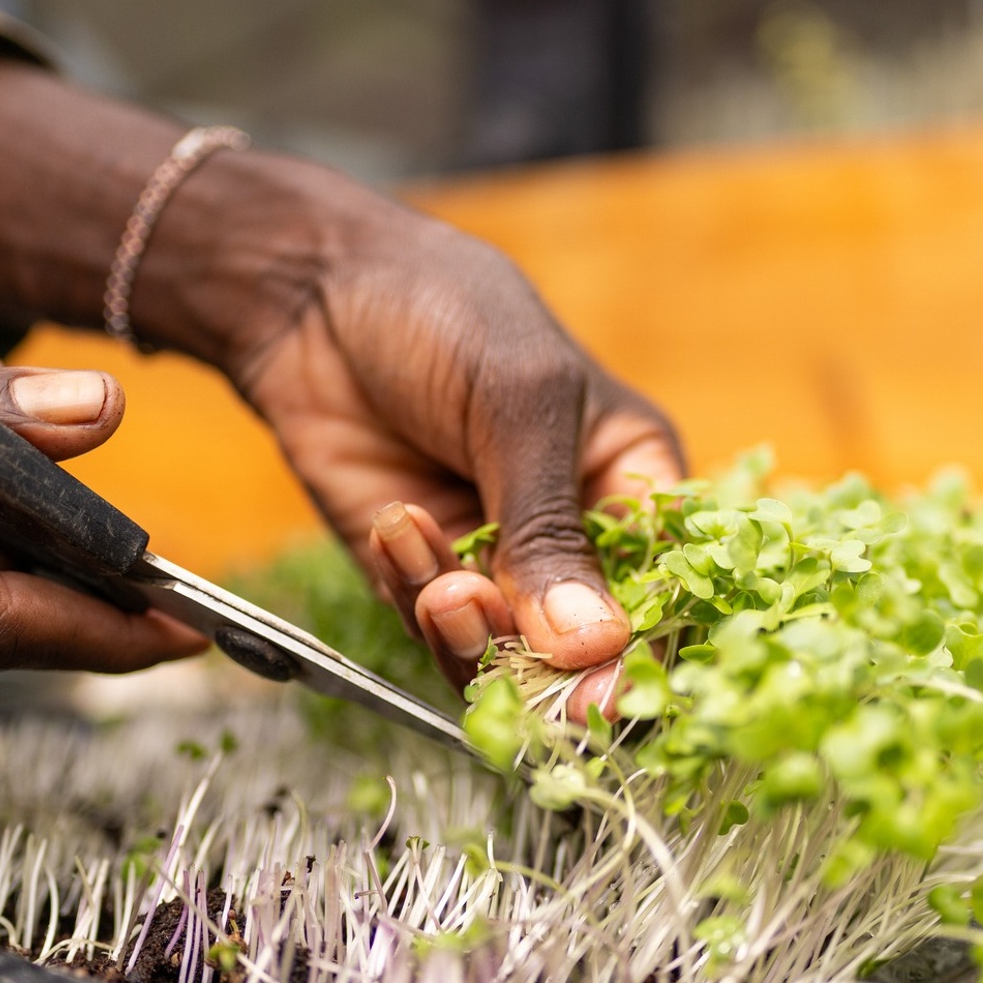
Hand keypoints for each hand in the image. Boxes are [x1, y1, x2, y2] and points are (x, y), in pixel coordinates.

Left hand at [163, 167, 684, 696]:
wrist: (312, 295)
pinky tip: (396, 523)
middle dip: (554, 669)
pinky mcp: (419, 577)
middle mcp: (573, 535)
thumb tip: (593, 645)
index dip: (648, 650)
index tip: (610, 688)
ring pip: (506, 657)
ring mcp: (495, 563)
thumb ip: (552, 529)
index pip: (669, 591)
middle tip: (525, 675)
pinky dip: (413, 594)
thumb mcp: (521, 404)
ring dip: (473, 637)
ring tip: (444, 586)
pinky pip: (429, 631)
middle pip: (589, 648)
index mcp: (633, 480)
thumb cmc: (444, 313)